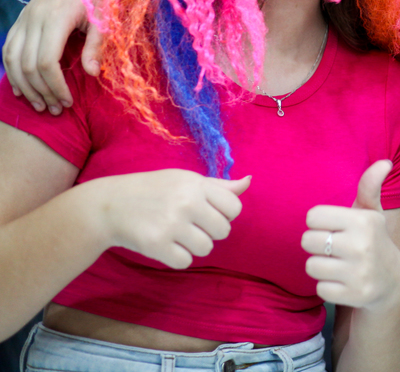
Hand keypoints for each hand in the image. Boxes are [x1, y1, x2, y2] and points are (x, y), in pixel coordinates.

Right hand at [2, 0, 98, 112]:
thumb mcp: (105, 17)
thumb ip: (96, 45)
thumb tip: (92, 74)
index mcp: (56, 19)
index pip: (47, 62)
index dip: (55, 86)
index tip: (68, 102)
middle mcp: (34, 19)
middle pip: (28, 65)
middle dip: (41, 92)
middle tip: (56, 110)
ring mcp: (24, 18)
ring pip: (12, 59)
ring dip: (24, 86)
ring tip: (39, 105)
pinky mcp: (21, 19)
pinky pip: (8, 48)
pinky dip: (11, 70)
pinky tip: (21, 88)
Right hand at [88, 170, 248, 269]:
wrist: (108, 206)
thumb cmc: (153, 190)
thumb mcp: (185, 180)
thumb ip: (218, 186)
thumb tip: (249, 181)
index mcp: (196, 185)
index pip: (234, 207)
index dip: (224, 214)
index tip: (207, 212)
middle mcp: (187, 203)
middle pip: (223, 231)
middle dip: (209, 232)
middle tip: (189, 225)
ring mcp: (172, 224)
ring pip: (206, 249)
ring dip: (193, 246)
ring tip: (176, 234)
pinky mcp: (157, 245)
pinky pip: (185, 262)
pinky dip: (177, 257)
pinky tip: (164, 245)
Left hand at [303, 160, 399, 309]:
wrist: (392, 282)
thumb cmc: (373, 240)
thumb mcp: (372, 213)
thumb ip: (370, 187)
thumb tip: (384, 162)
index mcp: (363, 221)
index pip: (313, 216)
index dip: (319, 223)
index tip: (333, 228)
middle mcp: (361, 245)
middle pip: (308, 240)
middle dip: (317, 245)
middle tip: (333, 248)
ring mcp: (358, 272)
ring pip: (311, 266)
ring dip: (320, 267)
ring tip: (337, 265)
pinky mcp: (354, 295)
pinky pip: (320, 288)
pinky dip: (327, 286)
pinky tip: (342, 281)